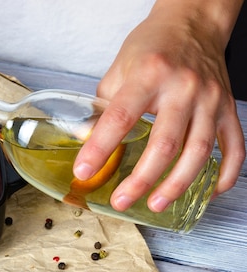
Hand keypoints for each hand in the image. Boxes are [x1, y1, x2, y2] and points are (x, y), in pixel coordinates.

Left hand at [73, 0, 245, 212]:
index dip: (100, 147)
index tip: (83, 170)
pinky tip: (207, 194)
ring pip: (198, 152)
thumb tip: (84, 141)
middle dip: (141, 179)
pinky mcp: (228, 109)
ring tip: (156, 205)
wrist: (194, 23)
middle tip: (121, 201)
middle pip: (165, 143)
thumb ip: (102, 106)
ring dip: (176, 184)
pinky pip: (234, 147)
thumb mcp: (118, 69)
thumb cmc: (152, 47)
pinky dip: (224, 174)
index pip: (120, 117)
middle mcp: (183, 88)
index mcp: (149, 75)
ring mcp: (210, 100)